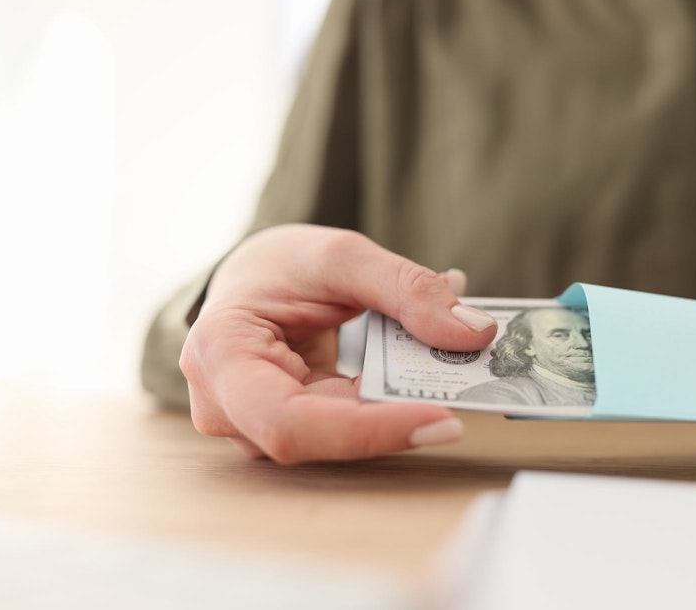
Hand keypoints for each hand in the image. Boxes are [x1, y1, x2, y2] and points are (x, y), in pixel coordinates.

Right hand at [180, 224, 497, 462]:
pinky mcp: (298, 429)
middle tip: (474, 393)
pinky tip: (431, 371)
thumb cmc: (278, 264)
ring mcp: (259, 426)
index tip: (440, 418)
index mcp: (221, 357)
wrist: (254, 278)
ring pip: (343, 437)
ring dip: (402, 407)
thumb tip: (473, 333)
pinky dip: (395, 402)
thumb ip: (406, 289)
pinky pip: (352, 426)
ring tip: (460, 370)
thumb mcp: (339, 256)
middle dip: (399, 417)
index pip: (291, 422)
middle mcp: (228, 407)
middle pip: (323, 437)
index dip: (367, 430)